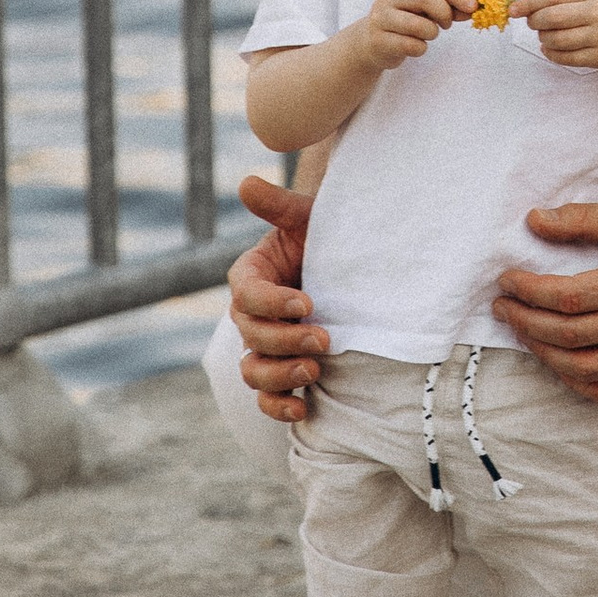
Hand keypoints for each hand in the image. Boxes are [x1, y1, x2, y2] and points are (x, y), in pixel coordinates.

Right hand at [227, 175, 324, 424]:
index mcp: (250, 276)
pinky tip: (304, 411)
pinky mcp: (283, 371)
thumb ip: (279, 206)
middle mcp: (251, 315)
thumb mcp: (307, 219)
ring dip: (281, 376)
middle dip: (285, 341)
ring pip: (254, 372)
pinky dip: (279, 409)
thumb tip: (246, 184)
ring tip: (314, 372)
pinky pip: (267, 399)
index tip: (308, 302)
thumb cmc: (326, 238)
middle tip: (324, 338)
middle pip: (252, 336)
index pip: (247, 294)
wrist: (351, 268)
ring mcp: (265, 346)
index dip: (272, 302)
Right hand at [360, 0, 473, 66]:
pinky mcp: (378, 40)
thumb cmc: (404, 21)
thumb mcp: (425, 9)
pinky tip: (414, 46)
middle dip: (443, 12)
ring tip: (427, 34)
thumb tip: (472, 8)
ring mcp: (380, 18)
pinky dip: (421, 48)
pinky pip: (411, 45)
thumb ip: (448, 6)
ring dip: (431, 33)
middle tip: (447, 24)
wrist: (371, 43)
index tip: (473, 7)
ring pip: (417, 24)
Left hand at [494, 204, 597, 398]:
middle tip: (503, 305)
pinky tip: (555, 359)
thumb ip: (584, 219)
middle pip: (568, 335)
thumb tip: (534, 221)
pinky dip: (573, 379)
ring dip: (542, 352)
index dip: (529, 291)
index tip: (507, 279)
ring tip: (523, 329)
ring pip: (582, 369)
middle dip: (525, 320)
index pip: (568, 296)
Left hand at [516, 0, 597, 71]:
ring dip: (543, 38)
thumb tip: (522, 8)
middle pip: (552, 18)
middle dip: (535, 22)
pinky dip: (551, 54)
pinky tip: (549, 48)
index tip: (513, 10)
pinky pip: (566, 58)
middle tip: (533, 23)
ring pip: (557, 40)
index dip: (529, 3)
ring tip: (545, 35)